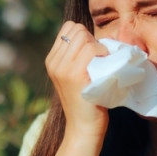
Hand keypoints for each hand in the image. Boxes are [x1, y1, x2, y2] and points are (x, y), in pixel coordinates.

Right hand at [46, 21, 109, 139]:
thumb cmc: (85, 101)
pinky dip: (103, 53)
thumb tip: (92, 36)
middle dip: (92, 39)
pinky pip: (91, 49)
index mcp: (52, 60)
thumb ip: (76, 57)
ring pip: (83, 36)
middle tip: (99, 58)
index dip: (84, 35)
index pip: (68, 27)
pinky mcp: (75, 74)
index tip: (92, 52)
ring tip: (101, 62)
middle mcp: (54, 62)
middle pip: (76, 29)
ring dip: (98, 46)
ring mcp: (62, 68)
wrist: (82, 128)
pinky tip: (104, 66)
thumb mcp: (73, 76)